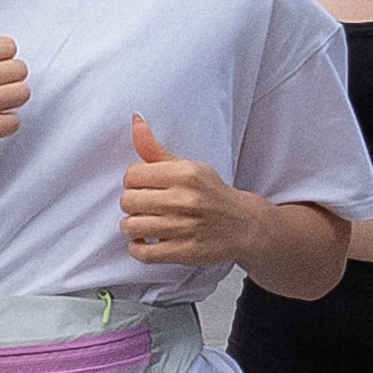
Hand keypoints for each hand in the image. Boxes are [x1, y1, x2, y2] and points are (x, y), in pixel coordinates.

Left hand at [119, 115, 246, 267]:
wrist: (244, 225)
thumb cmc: (212, 194)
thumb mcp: (189, 166)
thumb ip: (156, 149)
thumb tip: (135, 120)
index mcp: (185, 174)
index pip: (132, 175)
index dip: (132, 182)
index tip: (142, 186)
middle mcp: (185, 200)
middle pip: (128, 201)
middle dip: (131, 204)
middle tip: (143, 206)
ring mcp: (184, 228)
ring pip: (132, 226)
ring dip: (132, 226)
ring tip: (143, 224)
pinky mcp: (184, 252)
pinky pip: (143, 252)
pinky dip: (137, 247)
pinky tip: (146, 241)